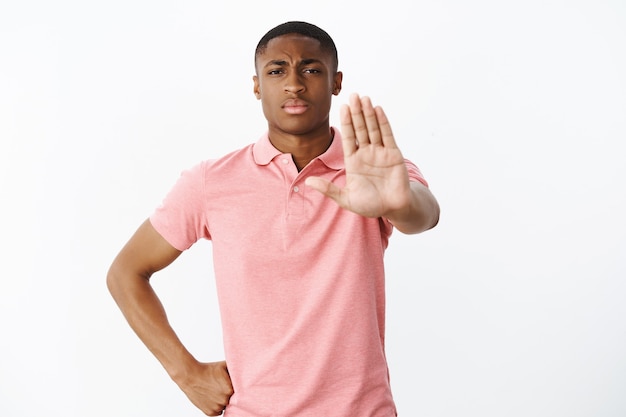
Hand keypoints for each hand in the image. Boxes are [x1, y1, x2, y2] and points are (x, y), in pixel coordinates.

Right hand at [175, 360, 233, 415]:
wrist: (190, 376)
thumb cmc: (207, 369)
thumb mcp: (223, 365)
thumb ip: (235, 369)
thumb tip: (244, 368)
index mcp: (230, 390)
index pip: (238, 392)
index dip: (233, 388)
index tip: (228, 383)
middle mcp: (224, 401)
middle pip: (231, 399)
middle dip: (228, 394)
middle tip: (220, 386)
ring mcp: (216, 407)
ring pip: (224, 406)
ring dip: (221, 401)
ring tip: (214, 391)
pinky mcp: (209, 413)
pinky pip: (217, 412)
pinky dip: (215, 406)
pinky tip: (211, 397)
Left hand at [306, 93, 410, 217]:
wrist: (393, 209)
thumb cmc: (370, 205)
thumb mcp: (346, 199)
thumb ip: (328, 189)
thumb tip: (308, 182)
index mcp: (354, 161)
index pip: (348, 137)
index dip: (346, 122)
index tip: (342, 107)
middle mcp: (367, 153)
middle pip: (360, 128)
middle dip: (356, 112)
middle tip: (353, 95)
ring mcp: (380, 152)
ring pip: (373, 128)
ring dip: (368, 113)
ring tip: (364, 98)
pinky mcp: (394, 154)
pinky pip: (387, 135)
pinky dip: (383, 122)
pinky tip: (378, 110)